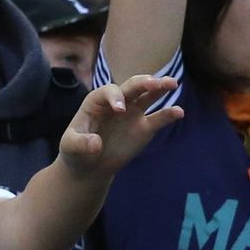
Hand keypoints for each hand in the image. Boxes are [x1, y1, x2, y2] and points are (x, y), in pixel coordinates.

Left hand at [58, 74, 182, 176]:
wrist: (89, 166)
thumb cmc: (76, 151)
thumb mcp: (70, 147)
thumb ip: (80, 143)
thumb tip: (96, 143)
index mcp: (97, 101)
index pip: (109, 91)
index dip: (116, 97)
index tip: (120, 110)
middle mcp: (118, 102)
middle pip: (132, 86)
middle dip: (144, 82)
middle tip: (156, 82)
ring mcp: (133, 113)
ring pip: (149, 95)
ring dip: (160, 87)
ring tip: (173, 83)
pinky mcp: (144, 127)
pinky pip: (158, 118)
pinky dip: (169, 114)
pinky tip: (179, 112)